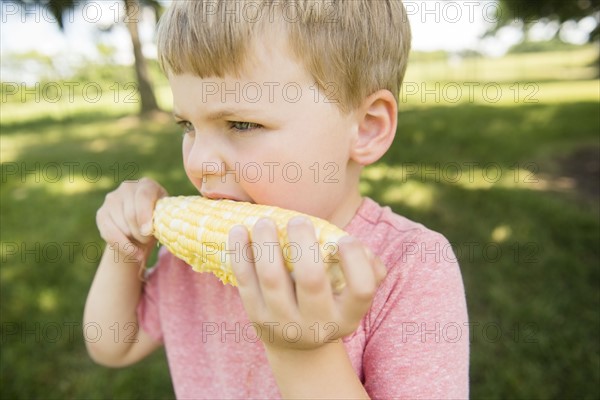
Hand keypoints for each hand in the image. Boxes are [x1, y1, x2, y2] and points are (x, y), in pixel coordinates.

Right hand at [96, 178, 167, 263]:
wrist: (142, 225)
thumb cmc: (158, 220)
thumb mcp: (165, 217)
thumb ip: (162, 220)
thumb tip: (151, 231)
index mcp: (147, 185)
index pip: (143, 197)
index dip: (145, 216)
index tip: (148, 232)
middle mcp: (128, 187)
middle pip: (131, 215)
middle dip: (141, 234)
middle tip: (148, 241)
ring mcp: (112, 198)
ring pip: (121, 226)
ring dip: (133, 241)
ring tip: (142, 243)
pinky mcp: (101, 213)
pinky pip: (109, 233)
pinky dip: (122, 246)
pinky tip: (134, 253)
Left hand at [228, 216, 386, 349]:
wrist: (298, 345)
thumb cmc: (331, 302)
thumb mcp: (351, 295)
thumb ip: (366, 268)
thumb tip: (361, 246)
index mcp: (347, 317)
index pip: (361, 289)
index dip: (356, 260)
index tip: (344, 238)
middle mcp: (317, 325)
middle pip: (312, 280)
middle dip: (304, 243)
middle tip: (299, 220)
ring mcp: (283, 324)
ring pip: (273, 278)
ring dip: (267, 243)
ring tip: (265, 222)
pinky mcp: (256, 317)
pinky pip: (246, 281)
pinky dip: (240, 253)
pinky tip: (239, 231)